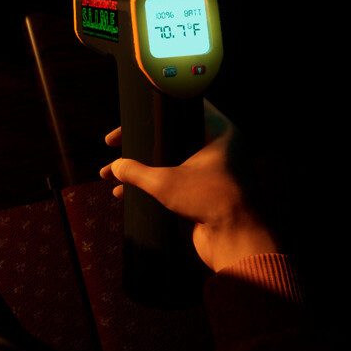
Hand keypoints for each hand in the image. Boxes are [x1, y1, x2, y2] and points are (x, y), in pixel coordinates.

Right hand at [99, 101, 280, 271]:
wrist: (238, 240)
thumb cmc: (212, 201)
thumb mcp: (165, 182)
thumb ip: (135, 172)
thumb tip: (114, 167)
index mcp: (219, 131)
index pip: (180, 109)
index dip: (151, 113)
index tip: (128, 122)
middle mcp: (219, 147)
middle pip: (172, 136)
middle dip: (142, 145)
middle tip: (115, 147)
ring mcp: (214, 170)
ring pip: (171, 161)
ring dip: (143, 168)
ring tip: (112, 176)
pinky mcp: (208, 191)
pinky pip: (175, 180)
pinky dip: (154, 185)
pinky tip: (127, 194)